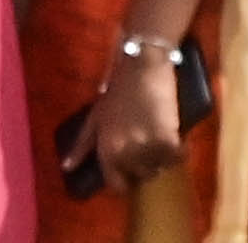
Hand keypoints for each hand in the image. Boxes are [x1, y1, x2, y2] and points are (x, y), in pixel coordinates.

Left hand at [87, 48, 193, 187]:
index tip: (132, 173)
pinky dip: (180, 151)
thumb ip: (81, 145)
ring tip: (162, 142)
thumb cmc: (118, 89)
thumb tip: (66, 167)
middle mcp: (125, 153)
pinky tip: (178, 141)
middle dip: (145, 166)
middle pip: (141, 176)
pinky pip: (177, 156)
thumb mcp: (95, 117)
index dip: (125, 181)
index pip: (116, 184)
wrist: (143, 64)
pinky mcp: (168, 137)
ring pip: (160, 167)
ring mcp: (147, 146)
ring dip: (163, 158)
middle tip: (149, 149)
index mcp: (106, 150)